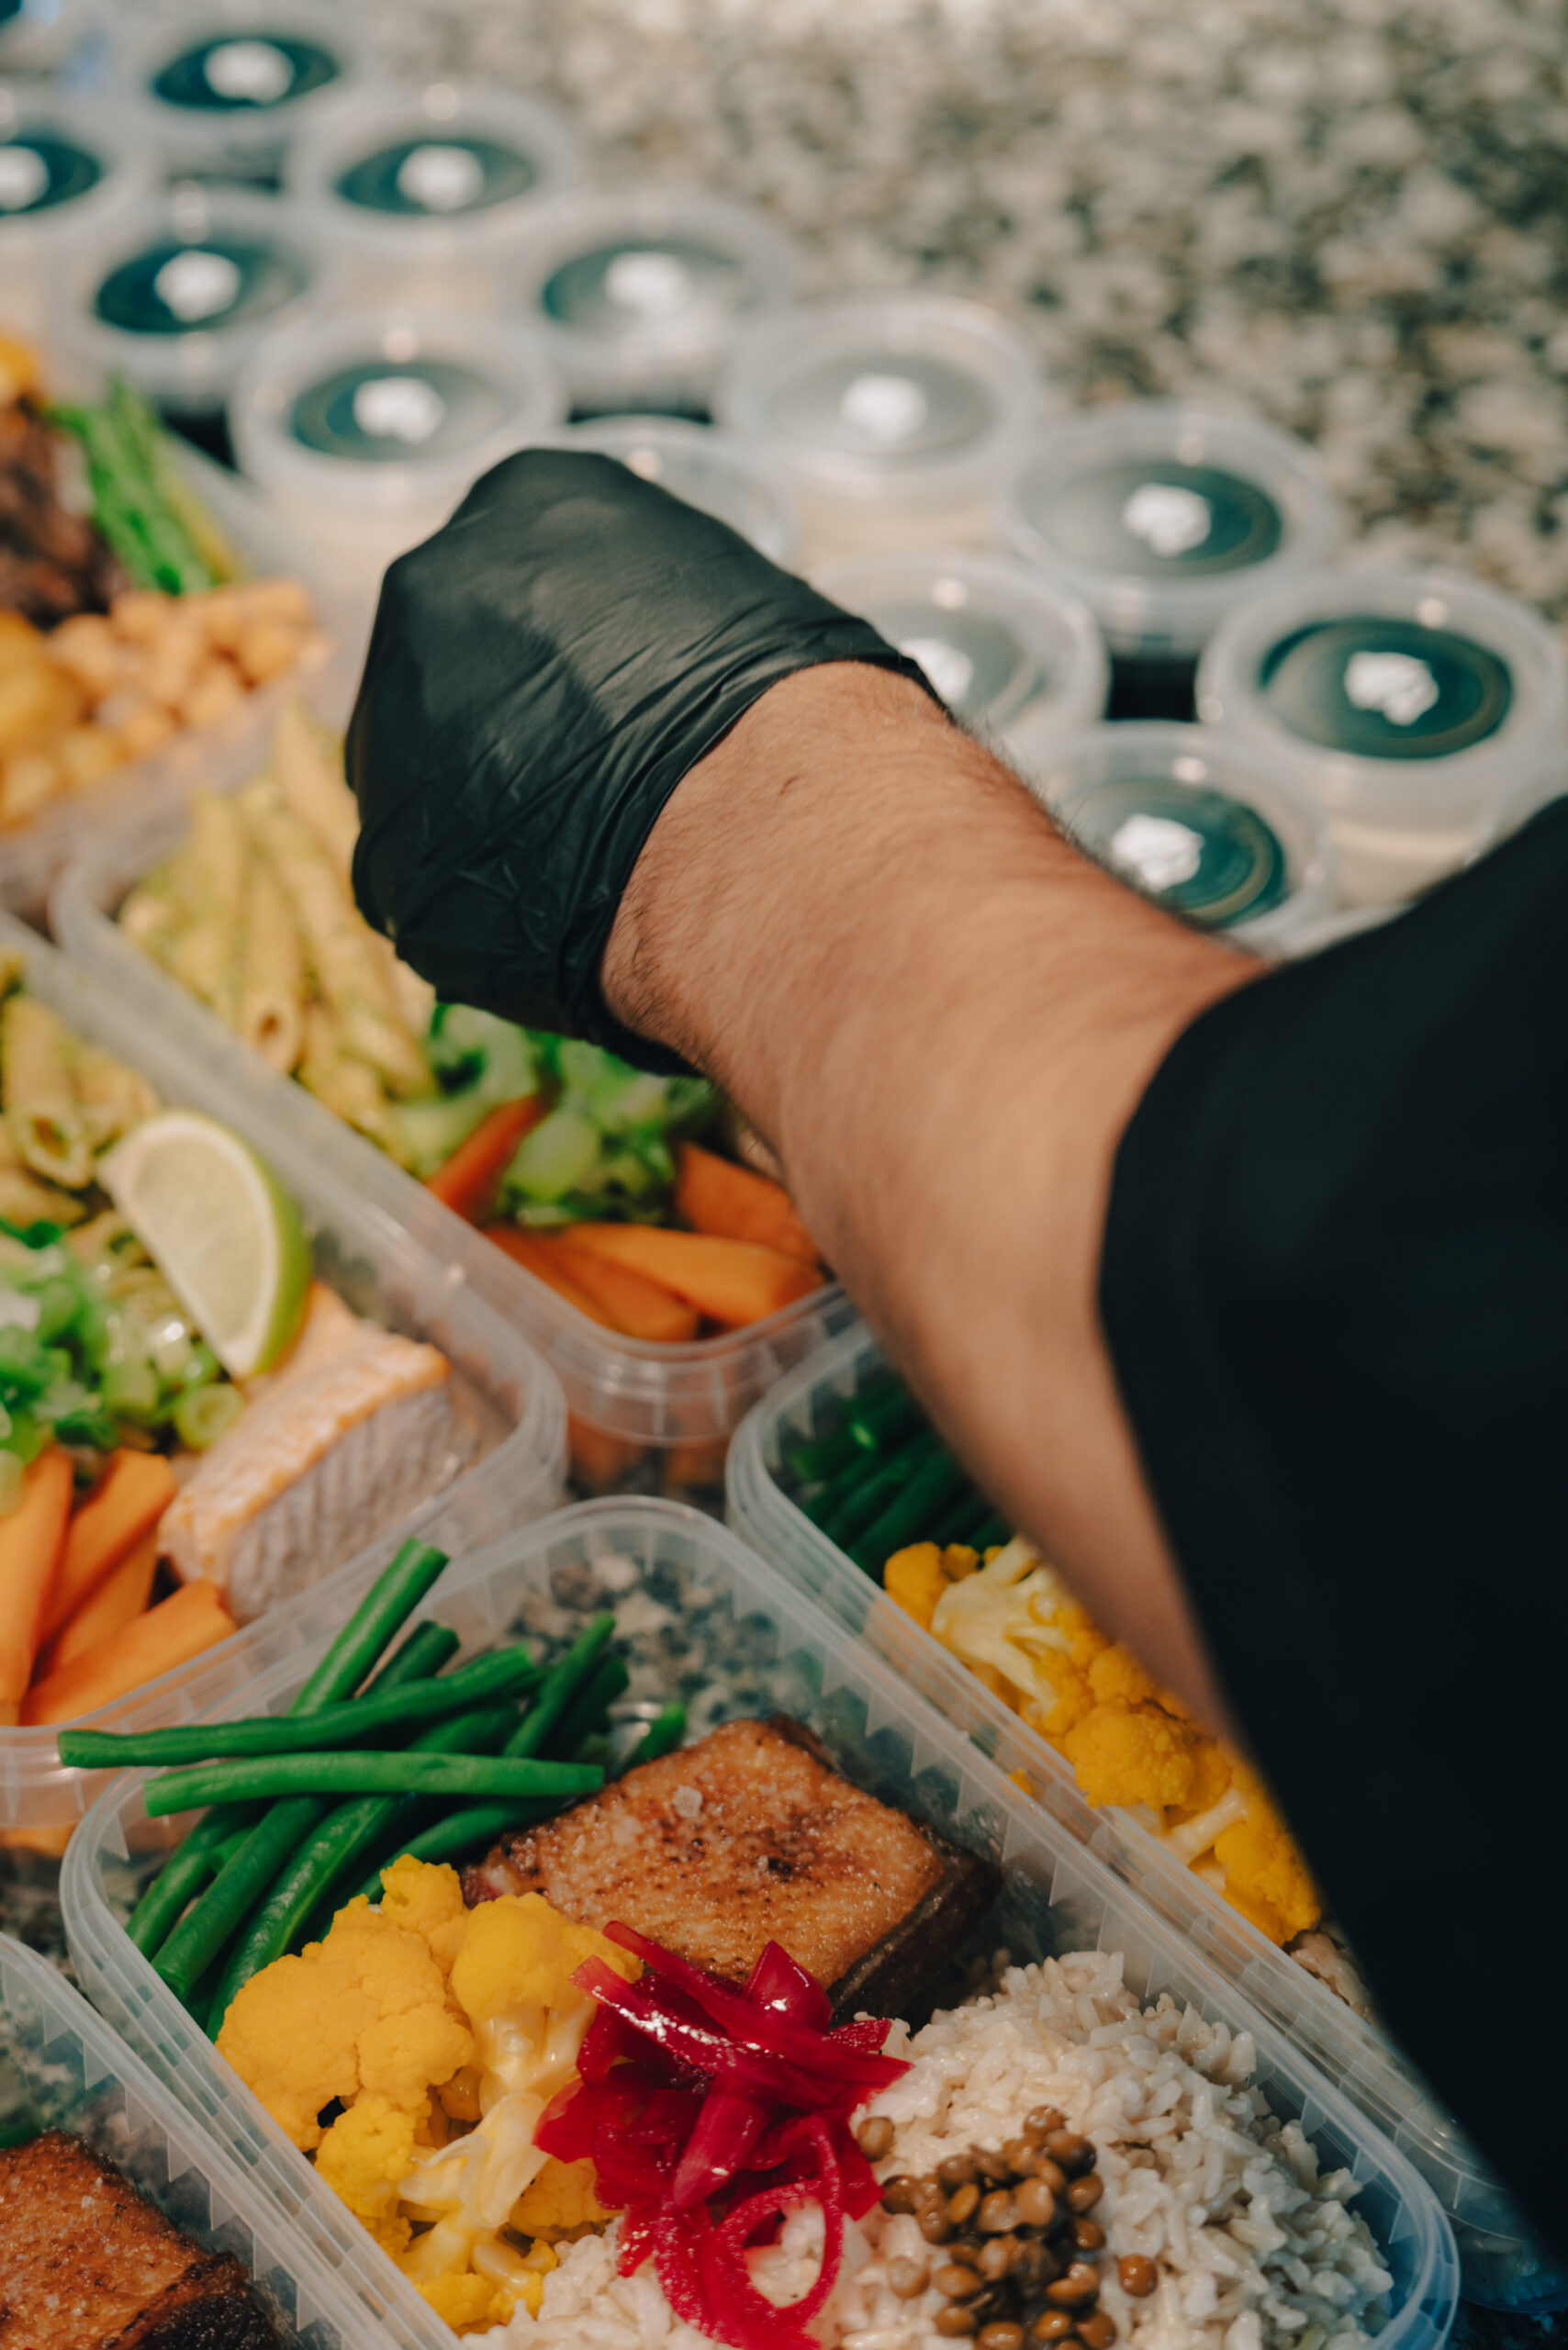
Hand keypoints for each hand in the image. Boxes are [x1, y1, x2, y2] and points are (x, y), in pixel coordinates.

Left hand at [347, 448, 930, 1066]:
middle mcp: (428, 593)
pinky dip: (491, 906)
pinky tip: (567, 915)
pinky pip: (433, 883)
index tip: (611, 700)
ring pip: (430, 780)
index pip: (524, 568)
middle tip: (590, 783)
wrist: (756, 833)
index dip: (572, 650)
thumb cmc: (781, 709)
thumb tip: (660, 665)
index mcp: (523, 505)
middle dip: (512, 726)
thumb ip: (652, 615)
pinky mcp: (390, 862)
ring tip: (587, 860)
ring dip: (493, 817)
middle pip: (454, 665)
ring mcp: (390, 732)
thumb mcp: (731, 601)